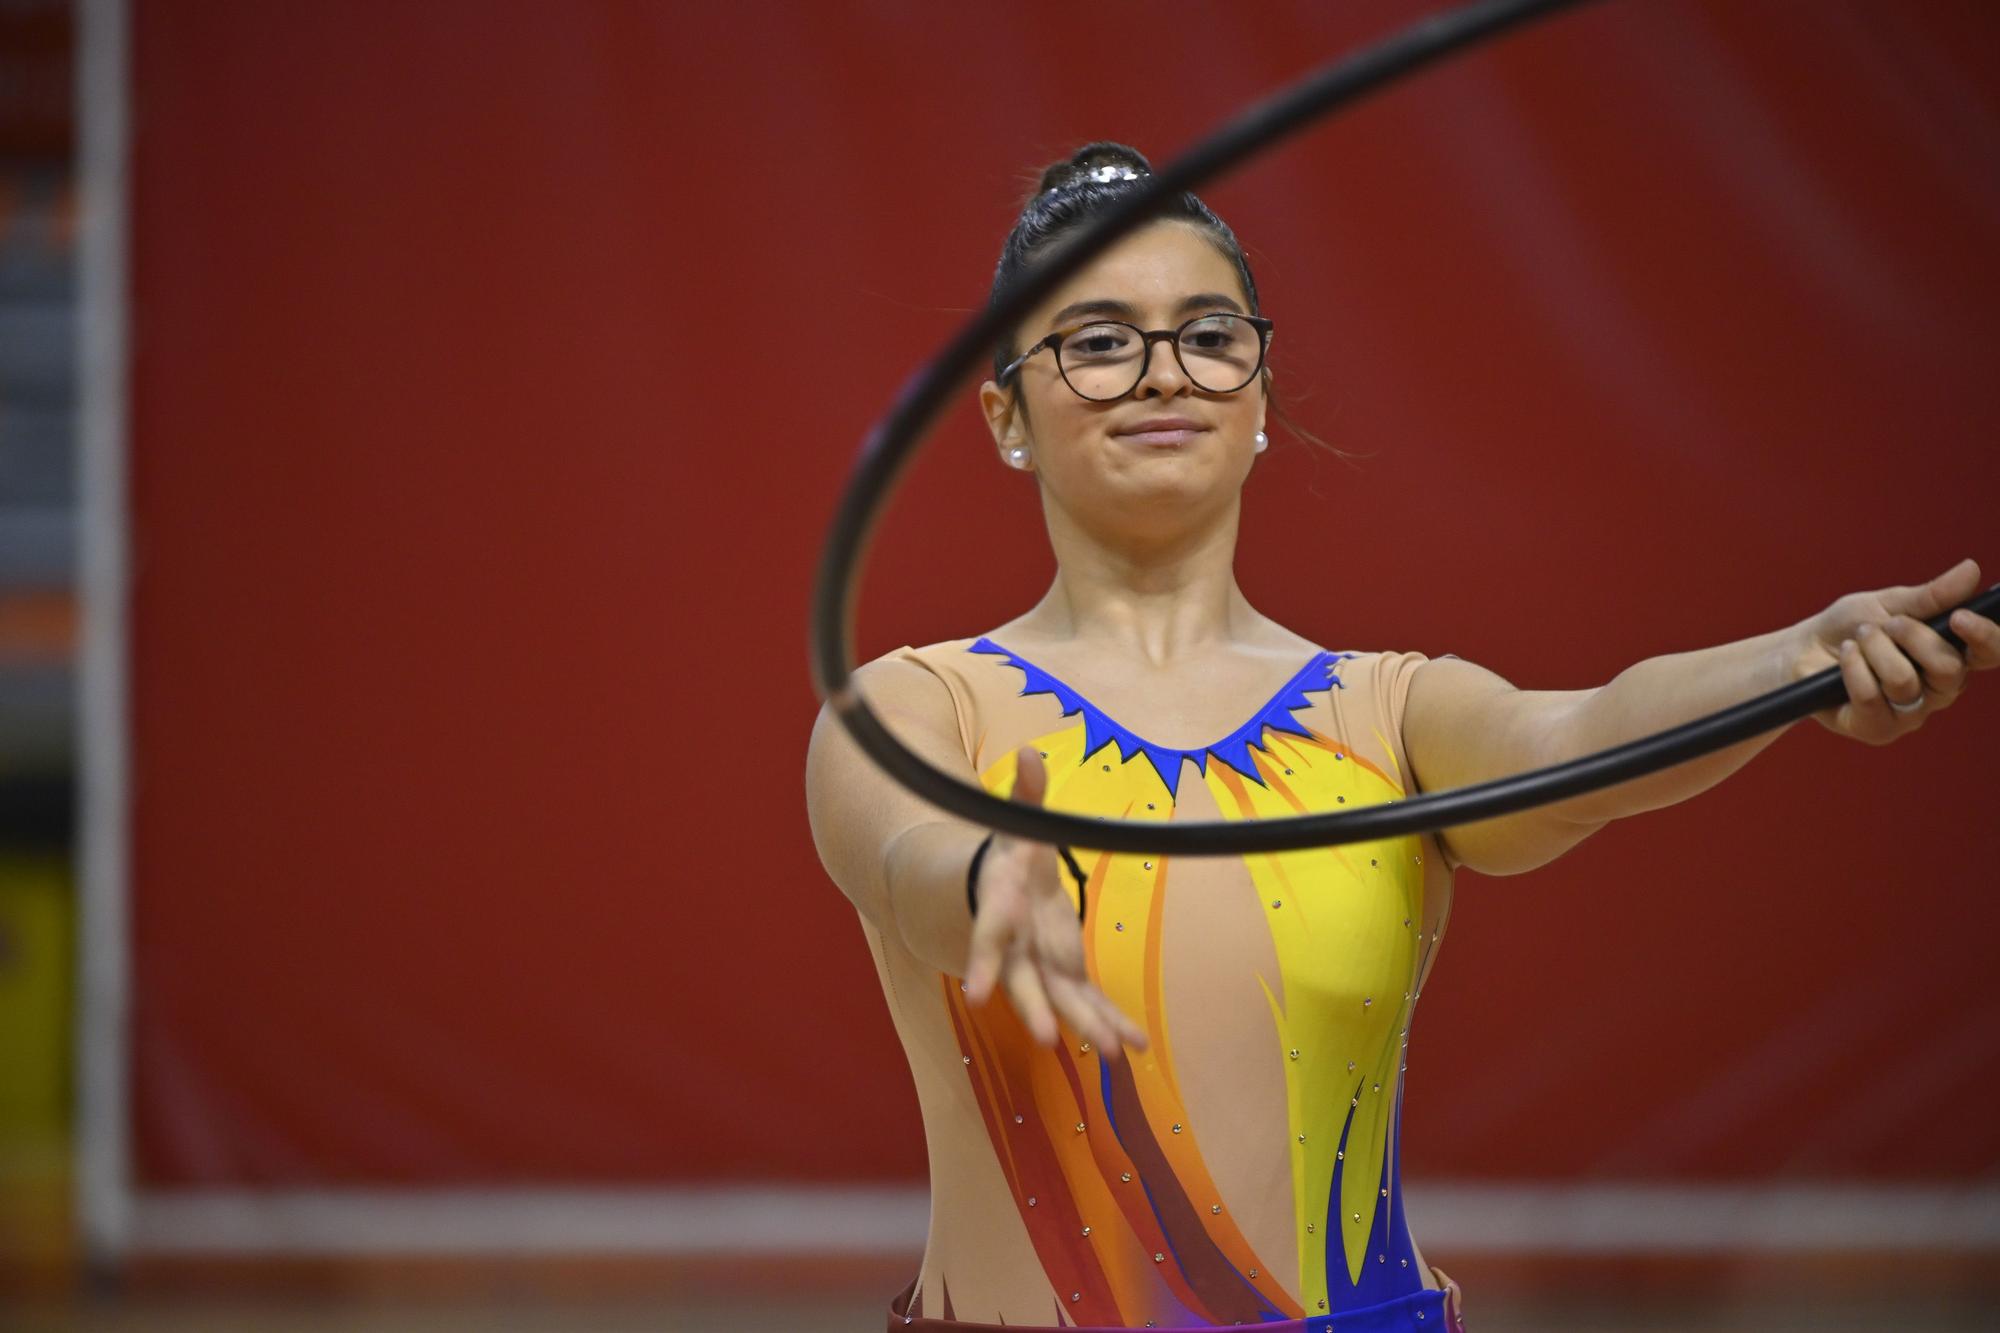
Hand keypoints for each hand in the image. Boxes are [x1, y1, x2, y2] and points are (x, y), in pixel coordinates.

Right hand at [962, 746, 1148, 1058]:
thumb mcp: (1018, 821)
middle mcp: (1017, 947)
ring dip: (1085, 1026)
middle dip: (1035, 1009)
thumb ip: (1026, 793)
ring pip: (1061, 1002)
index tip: (976, 997)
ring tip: (1111, 1052)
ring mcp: (1042, 966)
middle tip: (1046, 1038)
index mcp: (1001, 909)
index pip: (988, 938)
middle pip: (1023, 983)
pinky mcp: (1066, 973)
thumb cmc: (1011, 854)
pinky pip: (1089, 1002)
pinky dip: (1111, 1022)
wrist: (1004, 889)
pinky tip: (1137, 1045)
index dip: (984, 964)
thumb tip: (1030, 751)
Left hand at [1798, 557, 1999, 744]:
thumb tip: (1972, 570)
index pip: (1987, 654)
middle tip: (1885, 624)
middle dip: (1911, 636)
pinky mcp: (1877, 729)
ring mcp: (1909, 713)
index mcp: (1950, 655)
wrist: (1802, 649)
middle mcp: (1938, 690)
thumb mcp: (1889, 604)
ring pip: (1904, 681)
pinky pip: (1872, 698)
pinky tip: (1844, 656)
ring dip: (1873, 649)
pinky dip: (1853, 667)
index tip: (1962, 616)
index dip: (1985, 638)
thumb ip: (1931, 596)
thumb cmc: (1850, 627)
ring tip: (1857, 639)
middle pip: (1948, 669)